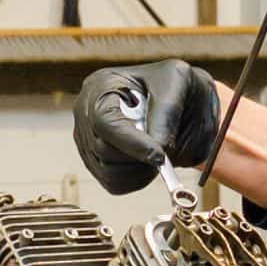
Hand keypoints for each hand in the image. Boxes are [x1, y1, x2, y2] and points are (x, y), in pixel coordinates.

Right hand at [72, 61, 223, 195]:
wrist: (180, 100)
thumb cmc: (174, 84)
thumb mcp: (177, 81)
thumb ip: (167, 113)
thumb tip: (157, 147)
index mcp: (100, 85)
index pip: (103, 120)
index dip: (130, 142)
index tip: (159, 155)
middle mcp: (86, 112)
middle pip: (102, 149)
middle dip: (139, 157)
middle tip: (165, 152)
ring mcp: (88, 138)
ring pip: (106, 171)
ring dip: (140, 171)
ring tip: (159, 155)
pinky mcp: (96, 161)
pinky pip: (113, 184)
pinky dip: (136, 181)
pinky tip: (149, 164)